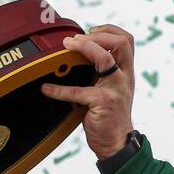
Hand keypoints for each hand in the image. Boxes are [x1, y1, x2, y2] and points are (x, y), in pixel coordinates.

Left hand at [40, 25, 134, 160]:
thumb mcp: (110, 89)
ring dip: (85, 47)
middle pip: (121, 43)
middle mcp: (124, 77)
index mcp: (126, 72)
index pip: (126, 40)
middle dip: (97, 35)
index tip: (90, 30)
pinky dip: (59, 90)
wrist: (117, 143)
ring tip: (67, 47)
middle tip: (75, 39)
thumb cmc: (110, 116)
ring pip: (105, 58)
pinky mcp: (102, 103)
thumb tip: (77, 56)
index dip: (108, 30)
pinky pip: (78, 91)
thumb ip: (101, 73)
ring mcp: (115, 89)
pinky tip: (46, 89)